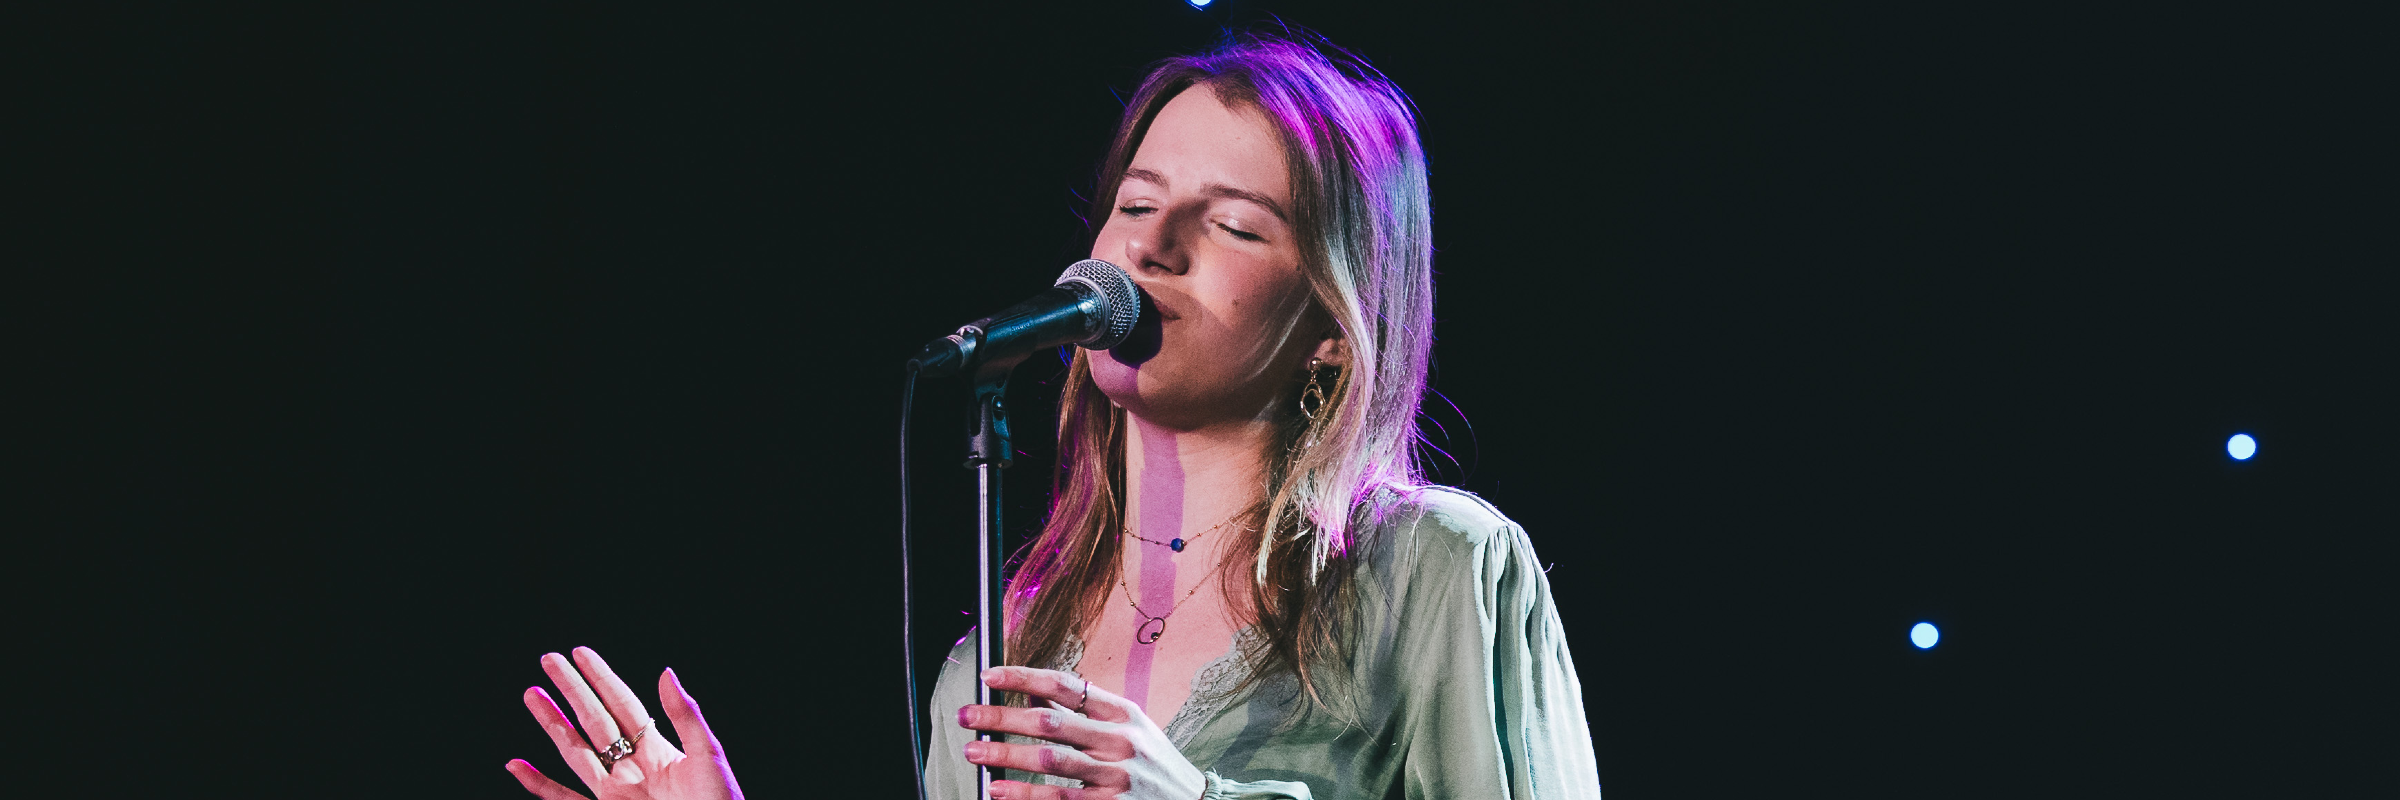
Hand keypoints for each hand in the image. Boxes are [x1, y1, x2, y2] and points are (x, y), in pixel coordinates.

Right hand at [505, 647, 743, 799]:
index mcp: (658, 751)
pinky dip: (538, 784)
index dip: (602, 678)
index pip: (623, 704)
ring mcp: (615, 793)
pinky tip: (516, 764)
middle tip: (549, 659)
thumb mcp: (707, 755)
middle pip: (595, 721)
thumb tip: (665, 672)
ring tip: (531, 693)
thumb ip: (685, 716)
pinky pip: (563, 799)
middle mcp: (632, 768)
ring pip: (575, 752)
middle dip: (572, 690)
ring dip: (552, 724)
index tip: (581, 653)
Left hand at [959, 666, 1206, 799]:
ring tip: (975, 753)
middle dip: (1002, 717)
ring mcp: (1116, 778)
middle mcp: (1120, 742)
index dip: (1023, 678)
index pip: (1066, 686)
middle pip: (1050, 723)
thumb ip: (1088, 713)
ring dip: (1006, 756)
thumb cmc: (1153, 764)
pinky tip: (1000, 791)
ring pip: (1050, 762)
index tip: (989, 676)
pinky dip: (1025, 795)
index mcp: (1123, 713)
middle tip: (968, 716)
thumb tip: (1033, 695)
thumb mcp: (1131, 728)